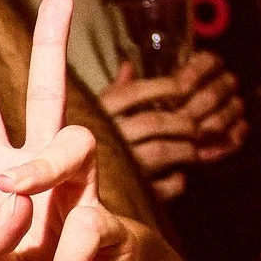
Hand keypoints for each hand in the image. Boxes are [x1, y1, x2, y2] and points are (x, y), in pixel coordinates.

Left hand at [0, 0, 142, 260]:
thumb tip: (14, 191)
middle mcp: (42, 191)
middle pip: (52, 104)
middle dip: (51, 50)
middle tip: (58, 0)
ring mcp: (81, 210)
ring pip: (77, 147)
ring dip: (47, 167)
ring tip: (27, 205)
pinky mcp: (114, 240)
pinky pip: (92, 226)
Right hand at [97, 52, 244, 200]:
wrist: (66, 192)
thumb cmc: (86, 145)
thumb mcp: (95, 114)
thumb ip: (115, 92)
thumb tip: (129, 66)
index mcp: (99, 114)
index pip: (134, 92)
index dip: (164, 87)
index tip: (183, 88)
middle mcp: (108, 137)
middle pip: (154, 122)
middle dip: (182, 122)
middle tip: (194, 126)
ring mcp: (118, 166)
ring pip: (162, 151)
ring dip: (185, 149)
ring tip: (191, 150)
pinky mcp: (126, 195)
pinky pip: (160, 186)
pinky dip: (176, 182)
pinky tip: (178, 177)